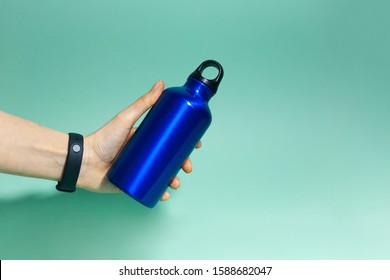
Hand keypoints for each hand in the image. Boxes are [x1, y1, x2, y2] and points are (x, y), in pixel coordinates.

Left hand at [77, 80, 200, 200]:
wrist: (85, 162)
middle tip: (187, 168)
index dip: (185, 143)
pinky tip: (165, 194)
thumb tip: (161, 84)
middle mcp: (145, 154)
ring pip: (163, 175)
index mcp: (146, 139)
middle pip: (170, 159)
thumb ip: (143, 102)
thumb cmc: (103, 139)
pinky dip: (160, 193)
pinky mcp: (133, 184)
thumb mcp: (126, 119)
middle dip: (182, 164)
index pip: (170, 140)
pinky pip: (150, 189)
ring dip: (174, 180)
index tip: (196, 145)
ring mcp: (140, 169)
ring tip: (175, 183)